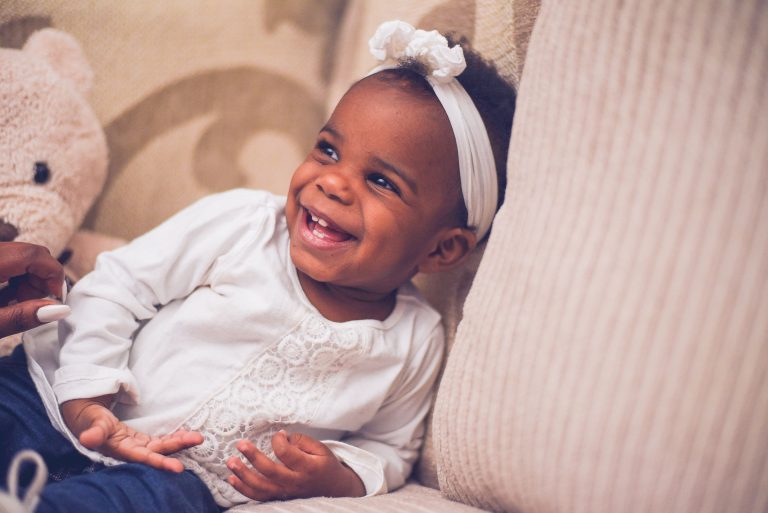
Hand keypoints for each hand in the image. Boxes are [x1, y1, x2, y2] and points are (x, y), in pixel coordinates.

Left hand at [0, 242, 67, 336]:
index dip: (53, 274)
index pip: (32, 254)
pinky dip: (14, 278)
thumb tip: (61, 310)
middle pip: (29, 253)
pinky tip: (5, 297)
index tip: (55, 297)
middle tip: (31, 304)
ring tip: (14, 304)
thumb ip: (21, 317)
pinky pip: (8, 260)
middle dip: (41, 278)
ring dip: (28, 280)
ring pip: (19, 256)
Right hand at [60, 396, 202, 472]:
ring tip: (198, 437)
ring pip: (161, 445)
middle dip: (178, 446)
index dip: (160, 462)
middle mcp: (131, 451)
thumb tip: (87, 438)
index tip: (178, 467)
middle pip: (158, 450)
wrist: (86, 417)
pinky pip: (159, 441)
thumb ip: (93, 432)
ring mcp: (137, 446)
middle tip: (198, 439)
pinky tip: (187, 435)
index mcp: (120, 450)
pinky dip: (173, 437)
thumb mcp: (92, 424)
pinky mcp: (140, 440)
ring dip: (179, 441)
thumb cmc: (89, 420)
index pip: (143, 458)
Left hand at [227, 431, 365, 500]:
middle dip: (253, 457)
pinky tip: (232, 478)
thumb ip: (301, 441)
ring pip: (261, 487)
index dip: (278, 441)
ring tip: (230, 461)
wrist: (334, 489)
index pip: (287, 454)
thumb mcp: (320, 448)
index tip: (277, 434)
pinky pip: (258, 496)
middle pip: (270, 472)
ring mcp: (286, 493)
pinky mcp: (279, 498)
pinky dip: (243, 489)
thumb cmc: (324, 464)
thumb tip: (281, 437)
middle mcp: (295, 482)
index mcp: (308, 467)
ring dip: (243, 475)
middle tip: (240, 444)